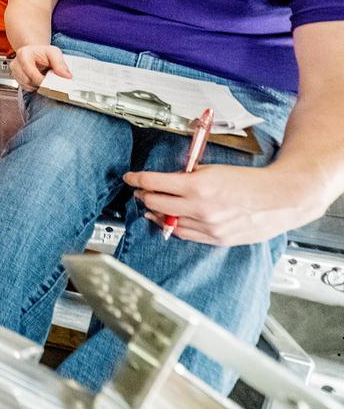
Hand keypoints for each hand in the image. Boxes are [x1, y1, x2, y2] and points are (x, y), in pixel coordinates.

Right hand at [9, 44, 70, 90]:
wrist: (35, 53)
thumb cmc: (43, 52)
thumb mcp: (54, 53)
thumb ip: (60, 63)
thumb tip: (66, 76)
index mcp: (23, 54)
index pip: (31, 72)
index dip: (42, 80)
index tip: (51, 82)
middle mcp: (16, 63)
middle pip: (27, 81)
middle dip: (39, 83)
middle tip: (48, 79)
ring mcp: (14, 71)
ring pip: (26, 86)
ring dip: (36, 85)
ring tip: (43, 78)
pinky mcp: (16, 78)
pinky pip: (25, 88)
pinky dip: (33, 86)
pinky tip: (37, 80)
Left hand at [125, 163, 322, 245]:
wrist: (279, 199)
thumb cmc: (249, 181)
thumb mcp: (213, 169)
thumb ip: (188, 175)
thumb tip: (169, 178)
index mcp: (197, 186)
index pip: (154, 182)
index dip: (136, 179)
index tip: (130, 178)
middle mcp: (200, 208)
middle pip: (156, 203)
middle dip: (144, 195)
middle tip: (140, 190)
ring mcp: (208, 226)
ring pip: (168, 222)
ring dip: (155, 213)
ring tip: (150, 206)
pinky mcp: (216, 239)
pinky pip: (185, 234)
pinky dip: (172, 226)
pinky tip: (168, 220)